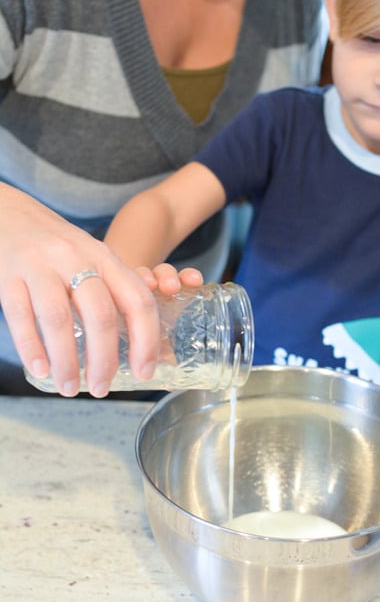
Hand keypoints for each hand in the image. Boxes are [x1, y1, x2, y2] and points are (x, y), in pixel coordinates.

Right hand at [0, 185, 200, 396]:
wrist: (12, 213)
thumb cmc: (61, 249)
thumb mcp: (95, 260)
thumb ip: (116, 294)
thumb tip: (142, 351)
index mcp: (106, 258)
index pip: (137, 300)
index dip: (145, 340)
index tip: (144, 371)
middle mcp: (76, 259)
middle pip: (100, 314)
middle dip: (104, 359)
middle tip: (103, 388)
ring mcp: (40, 265)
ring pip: (58, 319)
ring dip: (66, 361)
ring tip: (69, 388)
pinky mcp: (8, 273)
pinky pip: (20, 315)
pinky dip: (32, 347)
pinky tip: (41, 370)